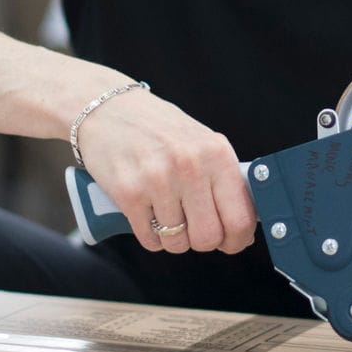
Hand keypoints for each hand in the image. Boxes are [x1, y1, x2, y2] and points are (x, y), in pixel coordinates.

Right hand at [75, 89, 256, 255]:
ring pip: (177, 242)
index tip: (230, 242)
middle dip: (201, 241)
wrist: (108, 109)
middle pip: (208, 237)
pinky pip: (149, 239)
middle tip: (193, 228)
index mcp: (216, 153)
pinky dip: (151, 236)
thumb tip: (243, 225)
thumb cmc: (158, 129)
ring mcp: (158, 180)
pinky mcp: (128, 193)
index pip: (240, 217)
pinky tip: (148, 215)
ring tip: (166, 213)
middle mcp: (190, 166)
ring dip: (173, 238)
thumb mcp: (201, 142)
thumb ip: (222, 178)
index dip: (237, 239)